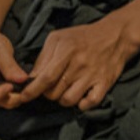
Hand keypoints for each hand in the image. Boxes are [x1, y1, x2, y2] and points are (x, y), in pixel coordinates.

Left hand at [15, 16, 136, 109]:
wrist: (116, 35)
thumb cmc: (83, 37)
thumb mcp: (58, 38)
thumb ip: (43, 57)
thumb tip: (31, 78)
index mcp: (67, 51)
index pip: (45, 78)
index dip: (31, 91)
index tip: (23, 97)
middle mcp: (80, 64)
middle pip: (54, 92)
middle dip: (47, 93)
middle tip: (51, 86)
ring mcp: (93, 75)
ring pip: (69, 100)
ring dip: (63, 99)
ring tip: (65, 90)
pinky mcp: (105, 83)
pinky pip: (90, 103)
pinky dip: (83, 104)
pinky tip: (81, 96)